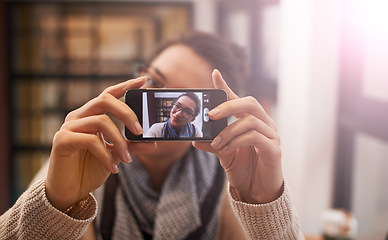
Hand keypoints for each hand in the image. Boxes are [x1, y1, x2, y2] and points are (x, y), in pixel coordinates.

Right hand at [46, 77, 155, 211]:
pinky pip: (91, 141)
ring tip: (127, 159)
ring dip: (120, 141)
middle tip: (140, 130)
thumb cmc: (90, 170)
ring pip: (101, 121)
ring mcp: (68, 127)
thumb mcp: (116, 156)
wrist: (69, 192)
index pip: (108, 94)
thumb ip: (132, 147)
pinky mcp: (62, 140)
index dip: (125, 85)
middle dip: (127, 112)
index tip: (144, 80)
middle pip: (105, 99)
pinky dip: (106, 155)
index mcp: (90, 116)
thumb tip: (153, 143)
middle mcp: (78, 116)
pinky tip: (113, 168)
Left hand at [194, 70, 282, 203]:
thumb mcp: (224, 154)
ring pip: (250, 121)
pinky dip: (237, 141)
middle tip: (210, 115)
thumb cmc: (244, 168)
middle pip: (249, 103)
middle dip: (228, 105)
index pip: (238, 99)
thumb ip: (212, 144)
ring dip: (228, 131)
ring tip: (217, 143)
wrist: (257, 191)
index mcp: (251, 121)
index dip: (226, 86)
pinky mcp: (274, 149)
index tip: (214, 74)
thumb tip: (195, 140)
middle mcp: (264, 124)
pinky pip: (255, 137)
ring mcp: (271, 135)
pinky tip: (227, 150)